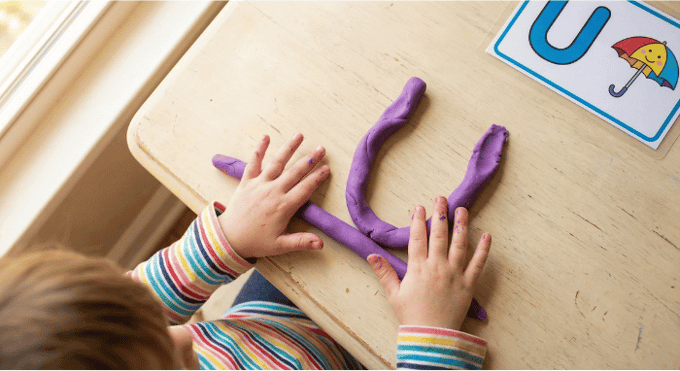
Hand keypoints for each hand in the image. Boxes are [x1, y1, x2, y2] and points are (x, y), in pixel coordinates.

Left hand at [218, 133, 329, 258]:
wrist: (228, 239)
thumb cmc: (256, 242)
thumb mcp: (280, 246)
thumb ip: (301, 242)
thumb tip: (321, 244)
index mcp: (283, 206)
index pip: (305, 188)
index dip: (317, 178)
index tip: (327, 168)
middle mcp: (273, 191)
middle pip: (295, 172)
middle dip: (310, 159)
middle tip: (321, 149)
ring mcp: (259, 185)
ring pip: (277, 163)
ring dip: (289, 148)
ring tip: (299, 135)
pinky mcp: (247, 182)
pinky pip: (253, 163)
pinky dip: (259, 150)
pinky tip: (266, 137)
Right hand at [367, 197, 490, 329]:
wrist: (432, 336)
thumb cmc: (411, 315)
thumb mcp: (394, 294)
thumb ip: (384, 272)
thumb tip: (371, 254)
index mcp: (418, 268)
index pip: (417, 238)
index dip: (417, 221)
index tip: (419, 207)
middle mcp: (437, 267)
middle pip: (438, 235)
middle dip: (440, 214)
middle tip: (441, 198)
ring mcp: (455, 274)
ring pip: (459, 244)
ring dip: (461, 225)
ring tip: (462, 209)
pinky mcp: (468, 284)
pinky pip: (478, 263)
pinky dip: (483, 249)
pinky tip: (487, 234)